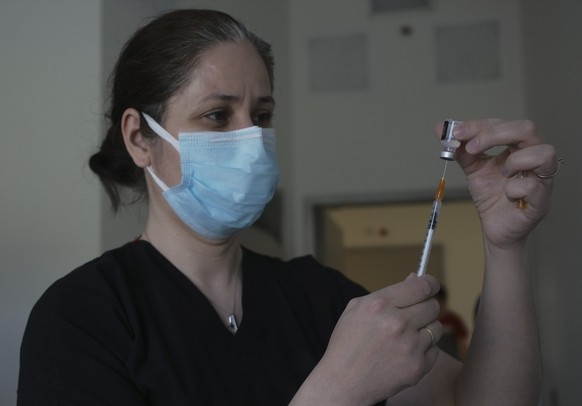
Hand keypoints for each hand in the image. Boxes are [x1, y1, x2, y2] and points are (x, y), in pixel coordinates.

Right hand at [311, 274, 441, 404]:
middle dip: (425, 308)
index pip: (421, 286)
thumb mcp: (357, 310)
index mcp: (379, 304)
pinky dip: (423, 351)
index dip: (430, 283)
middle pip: (433, 306)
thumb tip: (415, 278)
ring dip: (425, 330)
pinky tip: (405, 353)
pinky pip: (434, 350)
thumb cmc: (348, 344)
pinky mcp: (417, 367)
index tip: (431, 286)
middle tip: (413, 316)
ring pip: (436, 328)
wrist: (343, 382)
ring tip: (406, 337)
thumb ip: (388, 293)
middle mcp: (397, 323)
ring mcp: (409, 346)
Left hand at [443, 119, 556, 247]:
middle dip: (494, 135)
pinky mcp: (542, 201)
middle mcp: (534, 158)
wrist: (494, 228)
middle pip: (527, 129)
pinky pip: (534, 186)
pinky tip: (507, 196)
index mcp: (518, 147)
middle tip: (471, 148)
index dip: (480, 126)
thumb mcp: (473, 169)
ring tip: (502, 173)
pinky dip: (515, 189)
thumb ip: (461, 150)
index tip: (457, 133)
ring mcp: (542, 179)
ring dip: (514, 161)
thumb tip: (440, 128)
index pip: (504, 124)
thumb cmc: (490, 197)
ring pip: (543, 153)